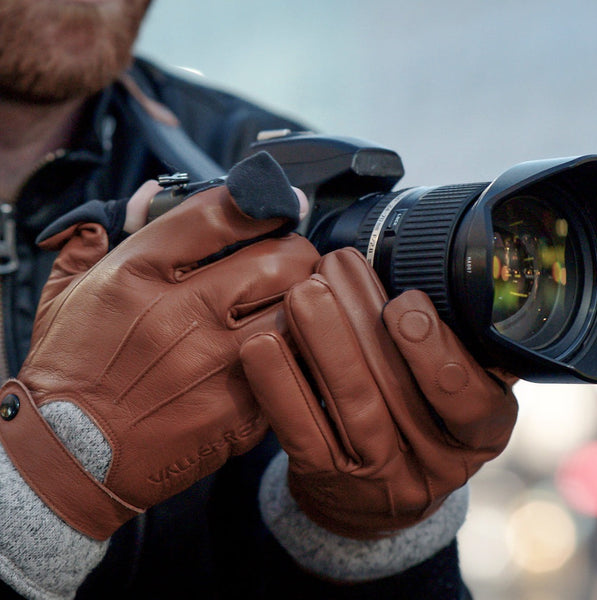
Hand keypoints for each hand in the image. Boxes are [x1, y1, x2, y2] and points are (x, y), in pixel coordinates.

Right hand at [0, 153, 319, 539]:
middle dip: (296, 250)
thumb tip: (146, 197)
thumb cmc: (71, 374)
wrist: (72, 459)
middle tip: (292, 258)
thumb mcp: (68, 293)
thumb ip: (102, 237)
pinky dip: (300, 349)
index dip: (261, 201)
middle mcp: (182, 314)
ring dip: (306, 300)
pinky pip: (295, 364)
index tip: (280, 203)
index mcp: (137, 276)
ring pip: (298, 309)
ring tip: (298, 301)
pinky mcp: (240, 410)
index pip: (218, 215)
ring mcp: (215, 364)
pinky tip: (290, 348)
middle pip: (278, 258)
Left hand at [241, 247, 517, 539]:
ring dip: (325, 343)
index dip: (439, 353)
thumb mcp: (452, 396)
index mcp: (477, 434)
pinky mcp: (327, 479)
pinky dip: (281, 385)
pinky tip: (263, 345)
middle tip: (338, 269)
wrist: (375, 493)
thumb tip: (419, 273)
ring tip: (303, 292)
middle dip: (366, 321)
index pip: (472, 402)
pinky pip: (303, 432)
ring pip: (353, 405)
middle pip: (400, 392)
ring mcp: (379, 477)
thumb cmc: (416, 420)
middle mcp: (435, 463)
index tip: (405, 302)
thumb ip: (449, 348)